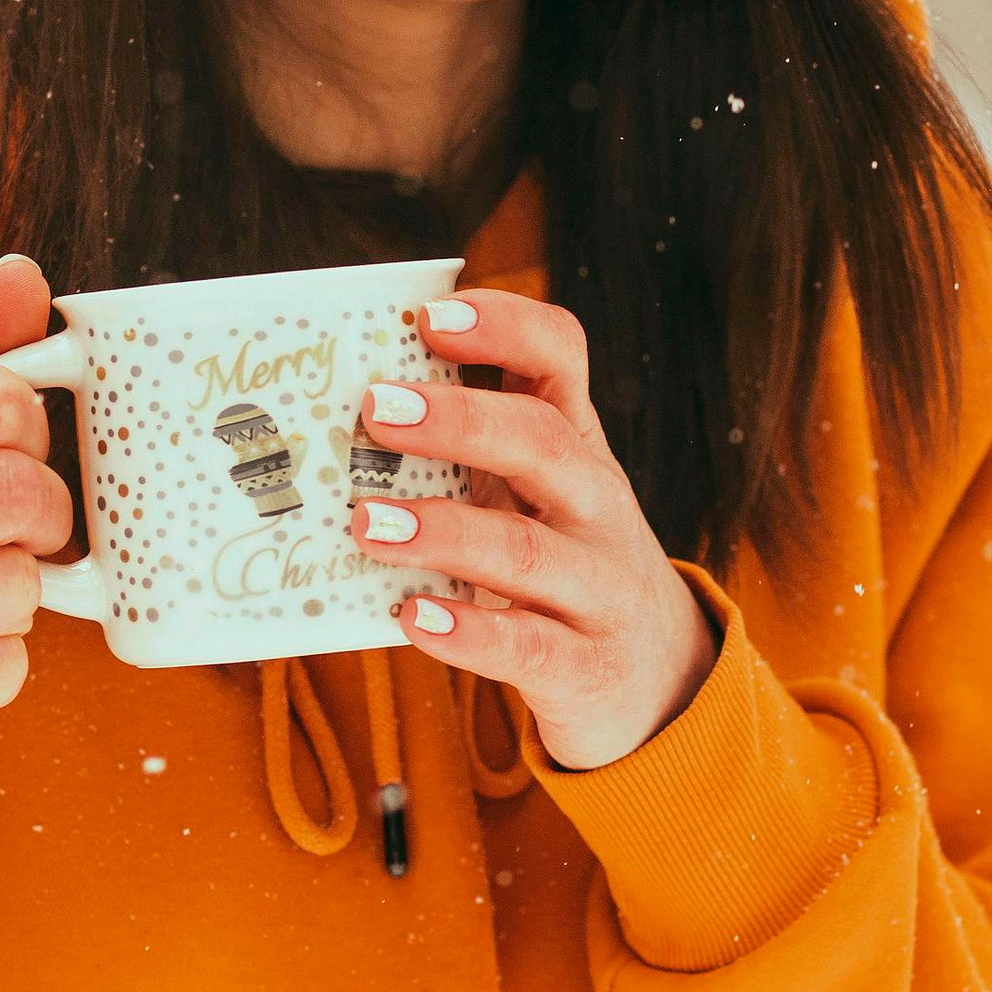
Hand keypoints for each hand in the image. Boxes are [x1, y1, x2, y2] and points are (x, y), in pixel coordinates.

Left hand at [349, 290, 716, 771]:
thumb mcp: (536, 494)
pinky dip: (468, 632)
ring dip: (441, 530)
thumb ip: (465, 453)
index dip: (504, 327)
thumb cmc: (564, 566)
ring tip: (366, 523)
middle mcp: (596, 505)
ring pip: (526, 549)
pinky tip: (411, 617)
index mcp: (575, 446)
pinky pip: (527, 646)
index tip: (432, 315)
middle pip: (542, 442)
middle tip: (376, 409)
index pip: (559, 357)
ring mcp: (599, 587)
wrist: (662, 677)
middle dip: (459, 419)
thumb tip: (330, 411)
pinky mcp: (586, 666)